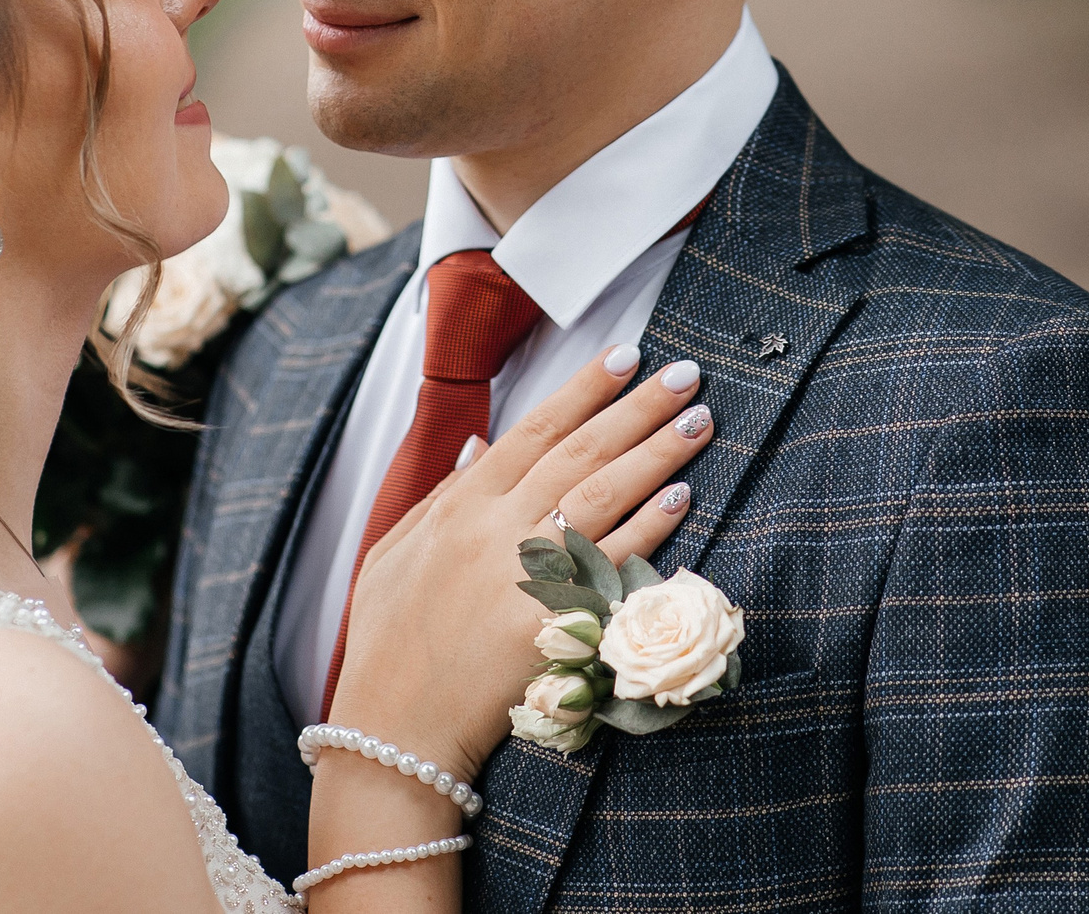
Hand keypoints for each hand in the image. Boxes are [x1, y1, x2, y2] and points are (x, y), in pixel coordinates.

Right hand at [329, 343, 716, 783]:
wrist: (394, 731)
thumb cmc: (390, 645)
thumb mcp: (395, 554)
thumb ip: (442, 496)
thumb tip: (479, 444)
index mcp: (459, 508)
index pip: (535, 428)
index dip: (583, 388)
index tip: (625, 356)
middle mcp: (494, 531)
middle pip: (581, 452)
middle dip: (637, 408)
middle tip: (685, 375)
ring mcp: (525, 577)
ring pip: (604, 496)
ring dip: (657, 453)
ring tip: (698, 421)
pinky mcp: (553, 625)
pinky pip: (613, 564)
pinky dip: (649, 527)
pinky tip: (683, 497)